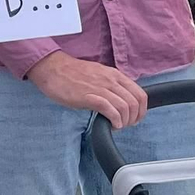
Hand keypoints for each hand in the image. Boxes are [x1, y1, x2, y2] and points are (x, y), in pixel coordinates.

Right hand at [28, 52, 147, 128]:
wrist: (52, 69)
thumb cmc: (72, 73)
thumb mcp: (98, 74)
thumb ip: (111, 84)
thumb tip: (121, 100)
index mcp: (115, 75)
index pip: (140, 94)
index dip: (142, 110)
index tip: (135, 118)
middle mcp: (111, 80)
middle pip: (135, 103)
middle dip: (134, 118)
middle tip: (125, 125)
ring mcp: (101, 88)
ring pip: (125, 107)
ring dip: (124, 121)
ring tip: (117, 126)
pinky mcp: (89, 97)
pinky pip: (111, 110)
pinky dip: (116, 121)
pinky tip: (112, 125)